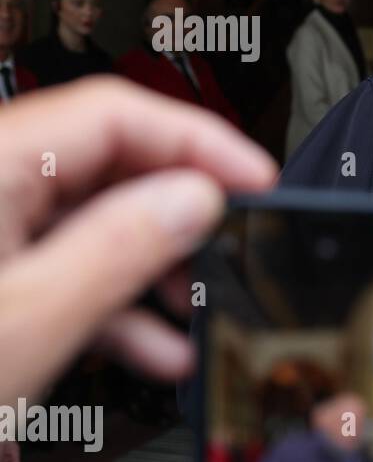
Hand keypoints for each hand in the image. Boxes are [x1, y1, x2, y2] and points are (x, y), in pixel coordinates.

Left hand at [0, 78, 276, 407]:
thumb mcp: (29, 322)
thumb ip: (121, 249)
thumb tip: (195, 198)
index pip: (115, 114)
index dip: (198, 140)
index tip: (254, 178)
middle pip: (107, 165)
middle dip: (177, 215)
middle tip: (229, 254)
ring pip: (90, 220)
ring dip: (151, 269)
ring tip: (193, 316)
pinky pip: (62, 264)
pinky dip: (111, 301)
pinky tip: (149, 347)